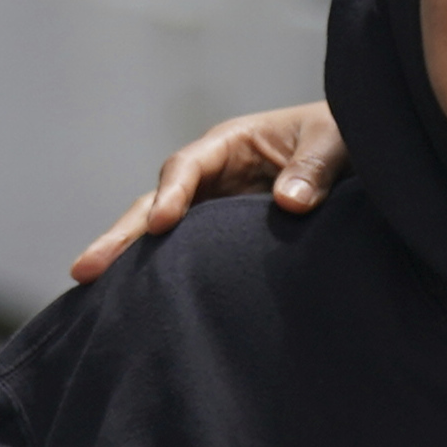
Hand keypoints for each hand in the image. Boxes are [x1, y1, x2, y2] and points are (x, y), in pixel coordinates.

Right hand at [68, 104, 345, 281]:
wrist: (360, 159)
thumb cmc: (344, 136)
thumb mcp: (335, 140)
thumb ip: (314, 167)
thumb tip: (290, 202)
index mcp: (228, 144)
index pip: (185, 167)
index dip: (170, 194)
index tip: (161, 224)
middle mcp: (208, 179)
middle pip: (153, 206)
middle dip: (120, 237)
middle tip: (86, 270)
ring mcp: (209, 213)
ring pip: (158, 238)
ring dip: (128, 264)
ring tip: (91, 296)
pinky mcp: (218, 245)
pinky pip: (182, 261)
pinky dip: (157, 280)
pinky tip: (134, 310)